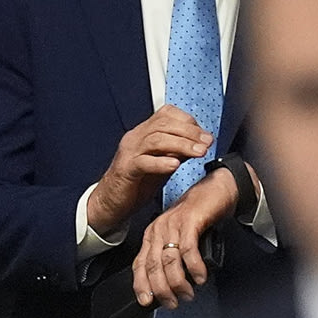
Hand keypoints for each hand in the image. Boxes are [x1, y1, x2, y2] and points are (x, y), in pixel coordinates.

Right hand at [86, 106, 211, 238]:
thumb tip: (199, 144)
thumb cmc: (135, 182)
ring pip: (156, 140)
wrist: (110, 202)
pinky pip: (144, 162)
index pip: (166, 114)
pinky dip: (161, 162)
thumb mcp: (161, 163)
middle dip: (190, 132)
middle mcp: (135, 138)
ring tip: (198, 153)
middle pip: (164, 124)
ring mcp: (129, 153)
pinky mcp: (125, 170)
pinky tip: (175, 165)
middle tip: (206, 142)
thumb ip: (176, 151)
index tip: (204, 135)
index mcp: (143, 133)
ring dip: (181, 145)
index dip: (188, 122)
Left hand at [133, 168, 238, 309]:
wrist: (217, 189)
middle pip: (153, 266)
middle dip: (161, 290)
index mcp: (152, 234)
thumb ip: (172, 256)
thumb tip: (171, 284)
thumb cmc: (200, 214)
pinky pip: (188, 250)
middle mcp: (159, 229)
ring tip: (187, 294)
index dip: (141, 285)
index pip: (140, 264)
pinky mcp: (190, 221)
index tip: (146, 301)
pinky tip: (200, 277)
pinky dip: (193, 267)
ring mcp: (173, 225)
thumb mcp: (179, 236)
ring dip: (178, 282)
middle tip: (172, 303)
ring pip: (169, 261)